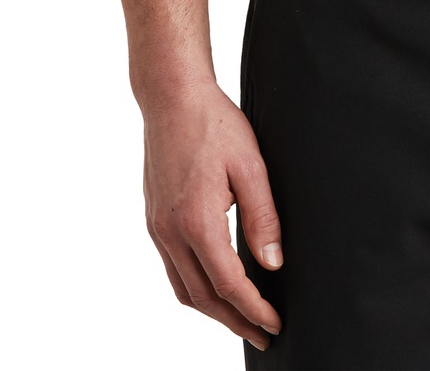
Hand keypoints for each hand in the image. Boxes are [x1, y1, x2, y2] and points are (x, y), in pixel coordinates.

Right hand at [141, 78, 283, 351]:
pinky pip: (173, 269)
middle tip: (263, 334)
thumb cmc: (214, 124)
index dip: (254, 310)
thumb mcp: (251, 166)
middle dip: (235, 322)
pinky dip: (195, 288)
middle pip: (203, 298)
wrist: (171, 96)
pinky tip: (214, 284)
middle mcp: (171, 232)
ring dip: (213, 311)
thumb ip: (263, 218)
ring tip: (242, 318)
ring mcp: (158, 228)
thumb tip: (273, 263)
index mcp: (197, 222)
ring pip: (183, 289)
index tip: (275, 324)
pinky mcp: (154, 219)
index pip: (229, 285)